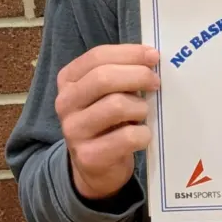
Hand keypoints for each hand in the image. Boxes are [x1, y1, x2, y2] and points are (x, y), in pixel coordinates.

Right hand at [56, 44, 159, 200]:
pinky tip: (142, 135)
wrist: (95, 167)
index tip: (154, 56)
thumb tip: (151, 57)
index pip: (97, 56)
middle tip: (156, 82)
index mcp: (68, 80)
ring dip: (140, 107)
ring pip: (116, 105)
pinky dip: (143, 134)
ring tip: (143, 113)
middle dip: (138, 75)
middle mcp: (65, 103)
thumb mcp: (107, 93)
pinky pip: (127, 137)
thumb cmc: (108, 121)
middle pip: (104, 78)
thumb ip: (121, 73)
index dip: (130, 53)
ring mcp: (74, 131)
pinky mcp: (89, 156)